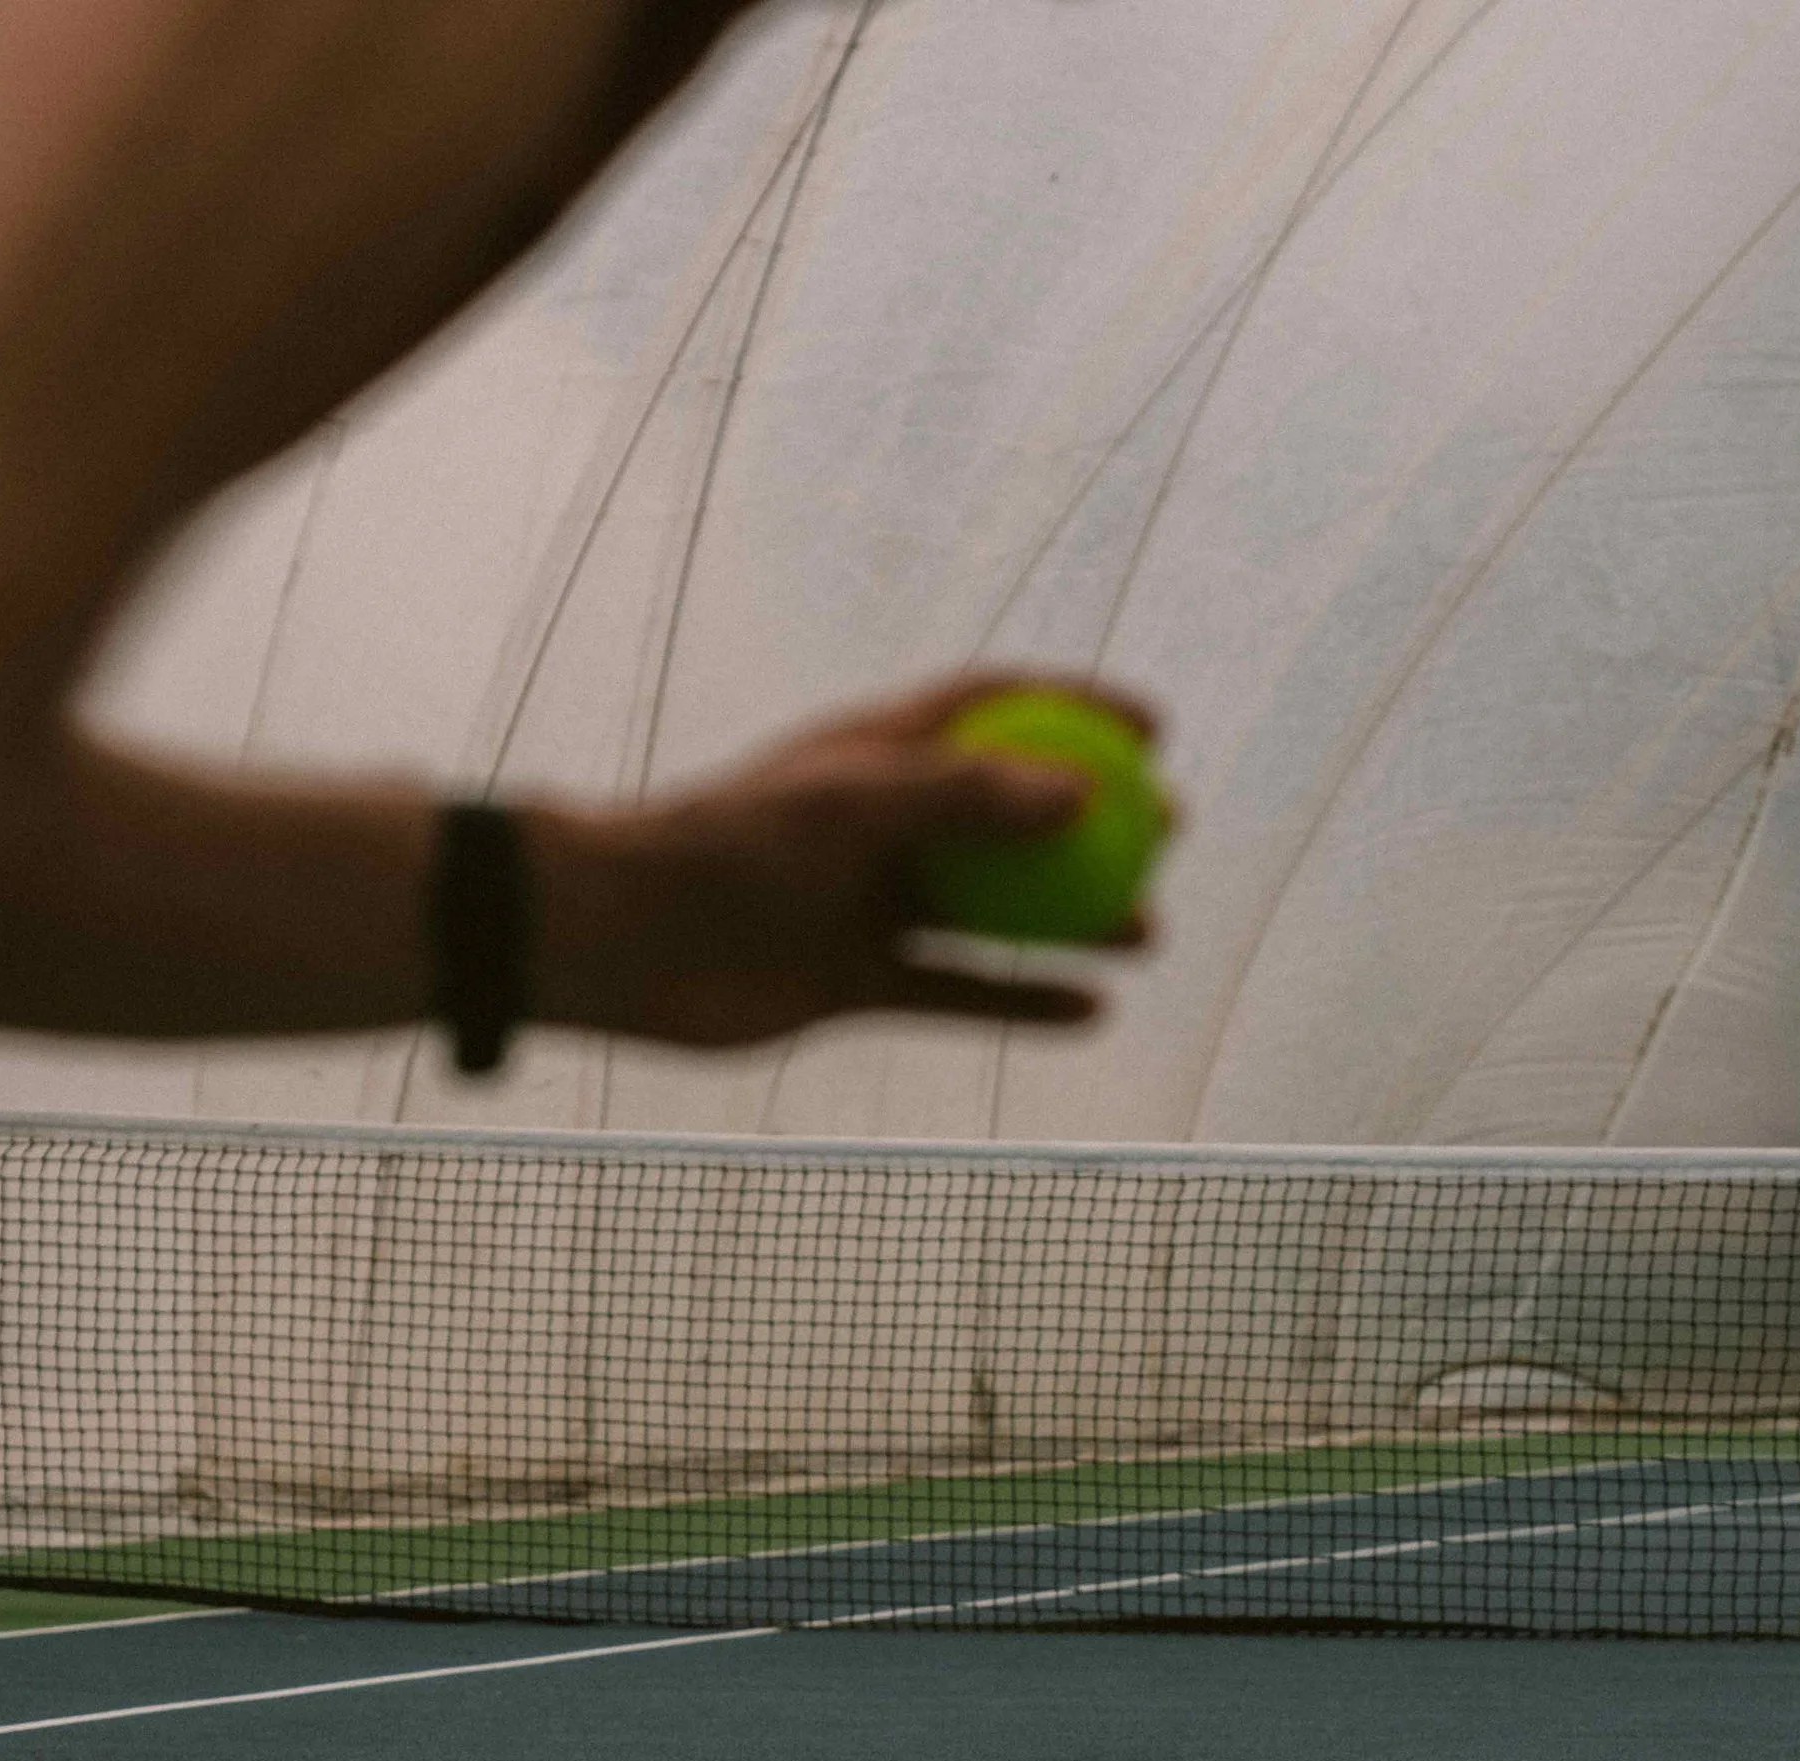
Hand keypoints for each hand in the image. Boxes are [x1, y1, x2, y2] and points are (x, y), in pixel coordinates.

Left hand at [523, 674, 1165, 1050]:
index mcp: (877, 753)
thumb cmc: (731, 849)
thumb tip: (1086, 796)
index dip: (1077, 711)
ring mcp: (872, 905)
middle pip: (1012, 816)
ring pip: (996, 912)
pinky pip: (959, 992)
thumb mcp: (855, 807)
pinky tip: (1090, 1009)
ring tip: (1148, 933)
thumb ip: (969, 798)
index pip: (996, 711)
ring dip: (1074, 922)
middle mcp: (882, 825)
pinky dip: (1022, 998)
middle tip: (1168, 836)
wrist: (631, 944)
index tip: (1153, 732)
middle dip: (1098, 824)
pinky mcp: (859, 983)